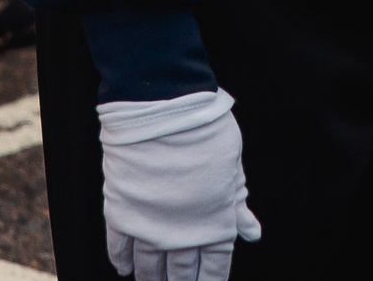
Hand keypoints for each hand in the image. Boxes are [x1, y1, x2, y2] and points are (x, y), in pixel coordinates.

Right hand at [96, 88, 260, 279]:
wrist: (165, 108)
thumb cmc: (206, 131)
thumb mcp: (231, 167)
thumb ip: (236, 204)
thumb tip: (252, 232)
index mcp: (214, 222)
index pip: (214, 267)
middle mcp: (182, 231)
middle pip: (181, 270)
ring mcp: (150, 223)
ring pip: (150, 264)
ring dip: (151, 277)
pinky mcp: (122, 210)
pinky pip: (120, 244)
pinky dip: (122, 258)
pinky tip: (125, 268)